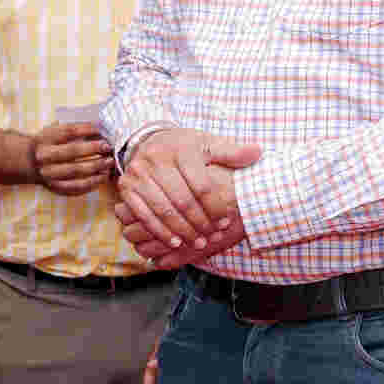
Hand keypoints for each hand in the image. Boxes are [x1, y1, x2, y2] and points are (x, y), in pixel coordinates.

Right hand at [28, 119, 112, 196]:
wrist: (29, 162)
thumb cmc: (49, 142)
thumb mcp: (54, 130)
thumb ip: (73, 128)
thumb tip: (100, 126)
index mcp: (44, 139)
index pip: (67, 132)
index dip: (86, 130)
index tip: (101, 129)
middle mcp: (44, 157)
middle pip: (71, 152)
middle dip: (92, 149)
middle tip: (107, 147)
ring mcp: (49, 174)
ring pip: (75, 172)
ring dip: (96, 167)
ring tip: (109, 163)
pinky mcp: (55, 187)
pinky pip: (76, 187)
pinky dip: (92, 183)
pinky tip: (102, 177)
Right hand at [114, 129, 259, 268]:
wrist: (148, 140)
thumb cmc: (184, 148)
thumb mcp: (208, 145)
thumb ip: (232, 152)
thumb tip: (257, 152)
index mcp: (181, 149)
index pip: (202, 184)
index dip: (215, 206)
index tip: (225, 221)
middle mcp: (156, 159)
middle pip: (182, 200)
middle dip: (199, 222)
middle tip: (211, 237)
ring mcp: (139, 174)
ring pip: (162, 209)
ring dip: (181, 231)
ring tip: (196, 243)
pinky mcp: (126, 187)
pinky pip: (143, 214)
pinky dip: (159, 231)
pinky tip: (174, 242)